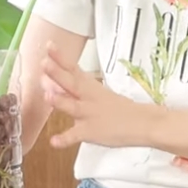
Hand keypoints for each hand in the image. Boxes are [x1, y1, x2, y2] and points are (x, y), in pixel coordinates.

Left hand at [40, 42, 161, 148]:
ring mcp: (89, 115)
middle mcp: (88, 98)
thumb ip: (73, 89)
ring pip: (73, 107)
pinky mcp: (91, 132)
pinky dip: (65, 139)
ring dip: (61, 101)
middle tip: (44, 63)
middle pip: (72, 83)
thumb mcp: (96, 93)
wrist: (143, 122)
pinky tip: (54, 141)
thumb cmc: (117, 108)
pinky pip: (77, 136)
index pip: (73, 69)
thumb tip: (48, 85)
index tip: (49, 46)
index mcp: (90, 86)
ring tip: (48, 96)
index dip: (60, 58)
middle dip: (58, 73)